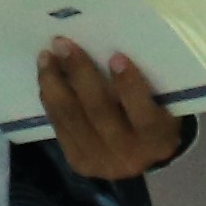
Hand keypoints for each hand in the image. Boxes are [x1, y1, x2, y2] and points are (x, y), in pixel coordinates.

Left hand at [33, 41, 196, 178]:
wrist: (140, 157)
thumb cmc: (154, 116)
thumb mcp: (160, 104)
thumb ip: (143, 84)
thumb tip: (107, 45)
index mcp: (159, 140)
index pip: (145, 116)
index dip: (130, 87)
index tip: (116, 56)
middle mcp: (131, 157)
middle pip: (100, 112)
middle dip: (79, 74)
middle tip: (63, 43)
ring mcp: (101, 162)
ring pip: (72, 118)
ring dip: (54, 82)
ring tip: (46, 56)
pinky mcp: (78, 162)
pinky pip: (59, 125)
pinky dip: (50, 98)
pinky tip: (46, 76)